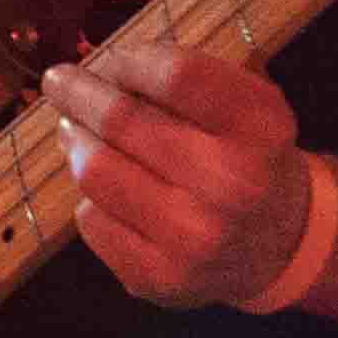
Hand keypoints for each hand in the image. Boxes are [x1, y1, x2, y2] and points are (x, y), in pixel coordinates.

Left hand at [44, 32, 327, 310]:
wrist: (279, 246)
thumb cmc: (248, 158)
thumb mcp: (245, 105)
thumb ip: (184, 79)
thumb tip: (97, 73)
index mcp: (261, 129)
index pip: (176, 76)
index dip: (129, 62)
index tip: (109, 60)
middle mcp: (232, 186)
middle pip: (122, 122)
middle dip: (79, 93)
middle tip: (59, 81)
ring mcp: (193, 239)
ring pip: (95, 171)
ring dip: (76, 141)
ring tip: (74, 129)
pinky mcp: (158, 277)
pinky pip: (91, 219)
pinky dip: (91, 195)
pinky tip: (107, 186)